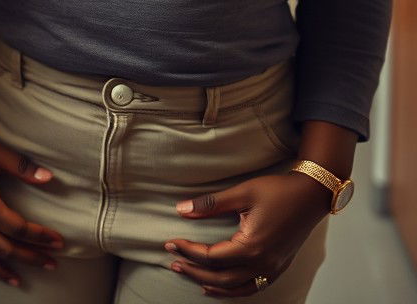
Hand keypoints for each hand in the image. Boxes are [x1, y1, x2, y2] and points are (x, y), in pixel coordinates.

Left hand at [164, 171, 330, 296]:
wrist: (310, 195)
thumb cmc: (277, 191)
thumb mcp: (241, 193)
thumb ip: (210, 204)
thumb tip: (181, 210)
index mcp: (251, 247)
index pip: (211, 257)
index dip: (188, 250)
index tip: (170, 242)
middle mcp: (262, 264)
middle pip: (220, 278)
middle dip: (193, 270)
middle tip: (173, 260)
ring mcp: (272, 269)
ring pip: (235, 288)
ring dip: (210, 284)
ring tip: (189, 274)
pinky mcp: (277, 268)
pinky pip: (251, 287)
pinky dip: (232, 290)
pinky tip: (218, 286)